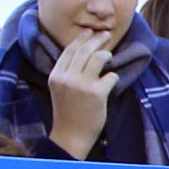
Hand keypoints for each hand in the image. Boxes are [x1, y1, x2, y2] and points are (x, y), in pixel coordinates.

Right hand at [46, 28, 116, 159]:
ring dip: (105, 54)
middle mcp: (67, 78)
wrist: (70, 136)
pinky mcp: (96, 94)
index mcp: (56, 75)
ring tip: (109, 54)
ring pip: (97, 59)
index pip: (69, 50)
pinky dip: (113, 76)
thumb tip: (85, 53)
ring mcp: (82, 85)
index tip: (89, 32)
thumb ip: (68, 72)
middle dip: (96, 40)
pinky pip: (110, 77)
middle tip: (105, 35)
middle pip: (84, 51)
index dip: (81, 39)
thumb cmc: (67, 113)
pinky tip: (111, 78)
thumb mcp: (60, 89)